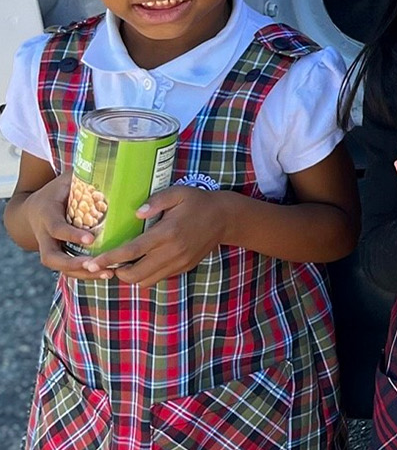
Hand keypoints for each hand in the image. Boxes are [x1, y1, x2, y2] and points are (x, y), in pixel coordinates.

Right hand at [18, 173, 114, 280]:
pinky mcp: (57, 255)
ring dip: (82, 273)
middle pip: (52, 257)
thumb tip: (115, 162)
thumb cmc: (56, 192)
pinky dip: (85, 274)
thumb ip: (85, 175)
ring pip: (60, 267)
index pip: (57, 227)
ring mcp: (49, 247)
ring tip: (107, 273)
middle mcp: (44, 234)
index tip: (91, 237)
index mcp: (47, 214)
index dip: (72, 234)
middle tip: (96, 264)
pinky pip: (67, 269)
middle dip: (73, 263)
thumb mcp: (66, 180)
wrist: (32, 211)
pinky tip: (106, 273)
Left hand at [91, 186, 227, 287]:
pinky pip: (159, 278)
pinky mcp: (184, 268)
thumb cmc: (198, 202)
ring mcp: (179, 263)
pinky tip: (143, 263)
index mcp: (167, 233)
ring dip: (131, 276)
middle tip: (108, 263)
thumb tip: (135, 212)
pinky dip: (146, 275)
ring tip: (124, 265)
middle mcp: (172, 252)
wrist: (225, 218)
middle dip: (117, 271)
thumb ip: (155, 201)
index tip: (92, 263)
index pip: (132, 251)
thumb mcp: (178, 193)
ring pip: (146, 281)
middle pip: (135, 274)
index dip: (109, 258)